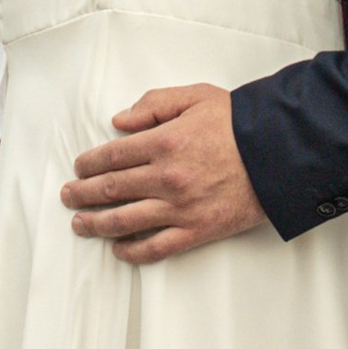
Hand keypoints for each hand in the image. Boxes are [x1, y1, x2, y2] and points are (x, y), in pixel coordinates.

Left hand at [62, 85, 268, 263]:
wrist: (279, 154)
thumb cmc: (239, 124)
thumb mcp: (195, 96)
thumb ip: (153, 104)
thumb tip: (119, 122)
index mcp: (162, 143)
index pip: (111, 156)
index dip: (88, 163)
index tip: (79, 167)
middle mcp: (165, 178)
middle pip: (110, 190)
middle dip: (82, 194)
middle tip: (68, 196)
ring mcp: (179, 208)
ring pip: (124, 221)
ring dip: (95, 224)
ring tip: (80, 224)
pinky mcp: (196, 231)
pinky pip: (156, 247)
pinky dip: (132, 252)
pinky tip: (118, 249)